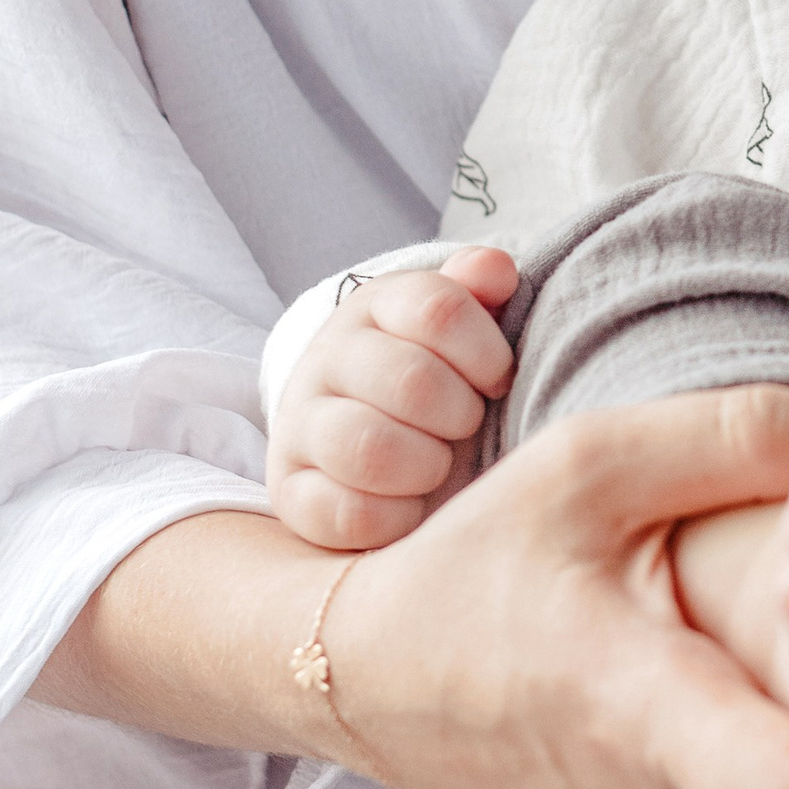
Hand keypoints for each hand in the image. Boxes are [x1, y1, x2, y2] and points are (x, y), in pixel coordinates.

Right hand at [266, 246, 520, 546]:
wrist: (368, 426)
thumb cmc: (438, 373)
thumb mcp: (462, 324)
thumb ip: (481, 288)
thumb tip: (494, 270)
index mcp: (378, 305)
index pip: (438, 308)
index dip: (486, 352)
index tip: (499, 380)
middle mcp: (328, 357)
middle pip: (412, 380)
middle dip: (460, 413)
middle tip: (467, 425)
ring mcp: (301, 423)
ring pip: (369, 447)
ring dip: (427, 465)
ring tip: (438, 464)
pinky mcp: (289, 490)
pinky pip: (345, 513)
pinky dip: (394, 518)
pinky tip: (412, 506)